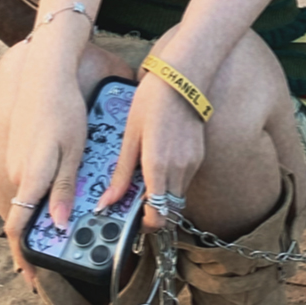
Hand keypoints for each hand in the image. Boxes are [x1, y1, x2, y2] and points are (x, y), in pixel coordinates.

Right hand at [3, 46, 89, 284]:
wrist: (43, 76)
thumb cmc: (63, 112)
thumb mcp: (73, 152)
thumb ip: (63, 189)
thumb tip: (57, 224)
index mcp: (30, 178)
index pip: (18, 228)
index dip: (24, 255)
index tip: (32, 276)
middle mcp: (15, 174)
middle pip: (22, 218)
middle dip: (34, 240)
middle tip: (51, 259)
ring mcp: (13, 162)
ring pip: (24, 200)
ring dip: (36, 218)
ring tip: (55, 234)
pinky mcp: (16, 153)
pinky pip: (25, 184)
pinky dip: (34, 198)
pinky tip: (48, 199)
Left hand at [101, 55, 205, 226]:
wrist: (182, 79)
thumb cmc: (151, 102)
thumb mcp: (129, 136)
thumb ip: (121, 173)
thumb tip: (106, 202)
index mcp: (157, 167)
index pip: (158, 216)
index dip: (146, 225)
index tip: (134, 219)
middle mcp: (179, 170)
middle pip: (170, 211)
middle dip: (155, 212)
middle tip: (138, 202)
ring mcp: (192, 164)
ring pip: (178, 196)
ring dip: (164, 197)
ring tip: (147, 178)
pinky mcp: (199, 157)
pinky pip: (185, 180)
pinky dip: (173, 181)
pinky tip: (161, 162)